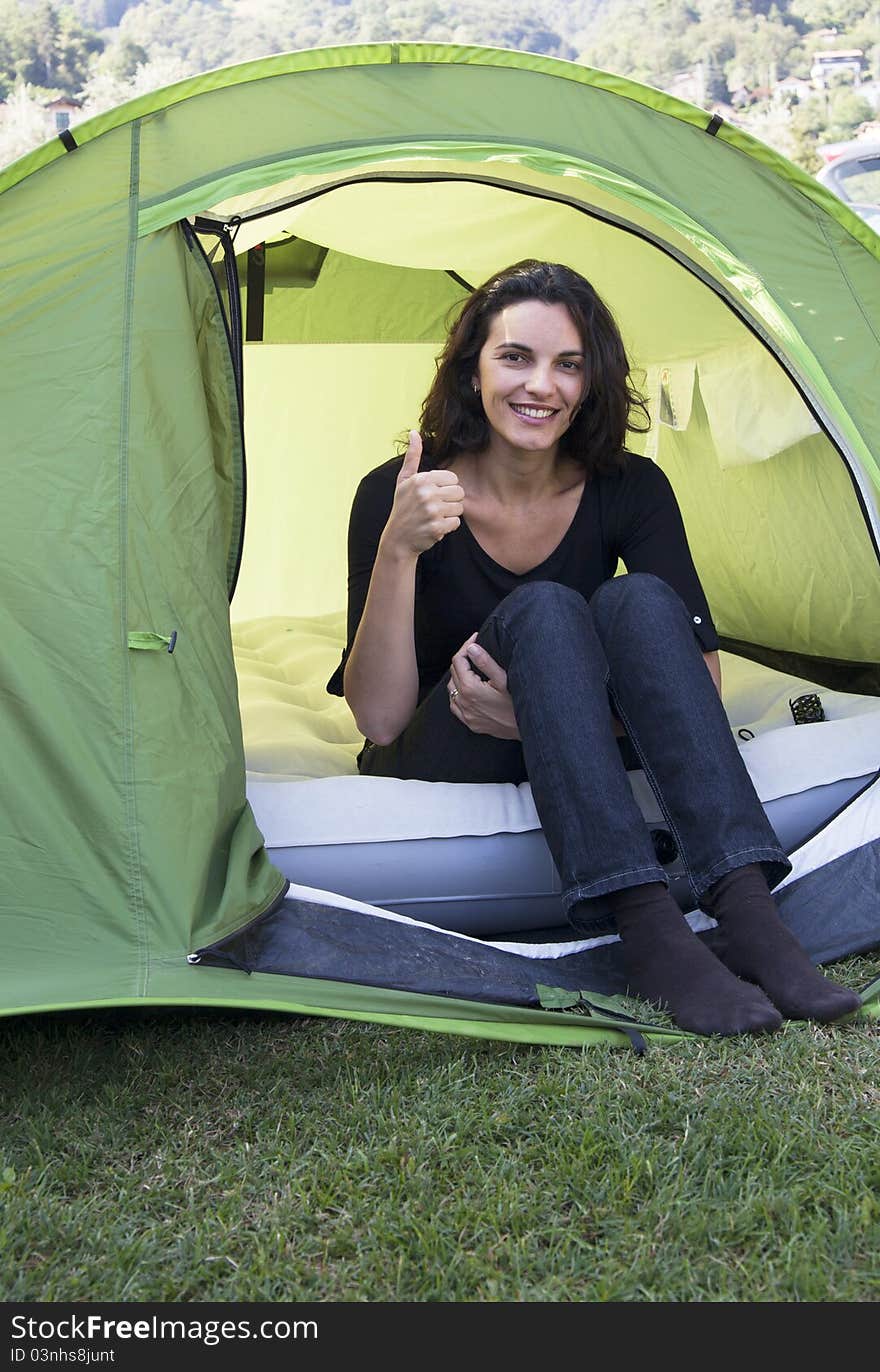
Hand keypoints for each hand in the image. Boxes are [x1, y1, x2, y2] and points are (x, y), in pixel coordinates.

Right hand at [381, 431, 464, 556]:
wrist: (397, 539)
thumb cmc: (403, 508)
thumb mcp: (404, 480)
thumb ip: (412, 456)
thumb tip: (414, 432)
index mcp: (421, 479)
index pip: (453, 479)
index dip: (446, 488)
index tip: (433, 495)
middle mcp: (426, 493)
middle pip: (459, 493)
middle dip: (450, 501)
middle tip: (435, 508)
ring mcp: (431, 511)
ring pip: (459, 508)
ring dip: (449, 515)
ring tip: (434, 517)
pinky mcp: (436, 527)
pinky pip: (456, 523)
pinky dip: (447, 527)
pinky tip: (434, 527)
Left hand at [448, 635, 519, 739]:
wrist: (526, 729)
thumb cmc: (517, 704)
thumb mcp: (504, 679)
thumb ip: (486, 662)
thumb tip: (471, 647)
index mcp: (470, 688)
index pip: (458, 660)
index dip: (466, 646)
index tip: (476, 638)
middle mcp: (464, 702)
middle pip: (454, 673)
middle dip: (462, 659)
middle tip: (475, 651)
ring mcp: (465, 714)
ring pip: (451, 689)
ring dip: (458, 676)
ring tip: (472, 669)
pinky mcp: (470, 723)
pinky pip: (454, 705)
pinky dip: (457, 694)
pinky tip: (467, 690)